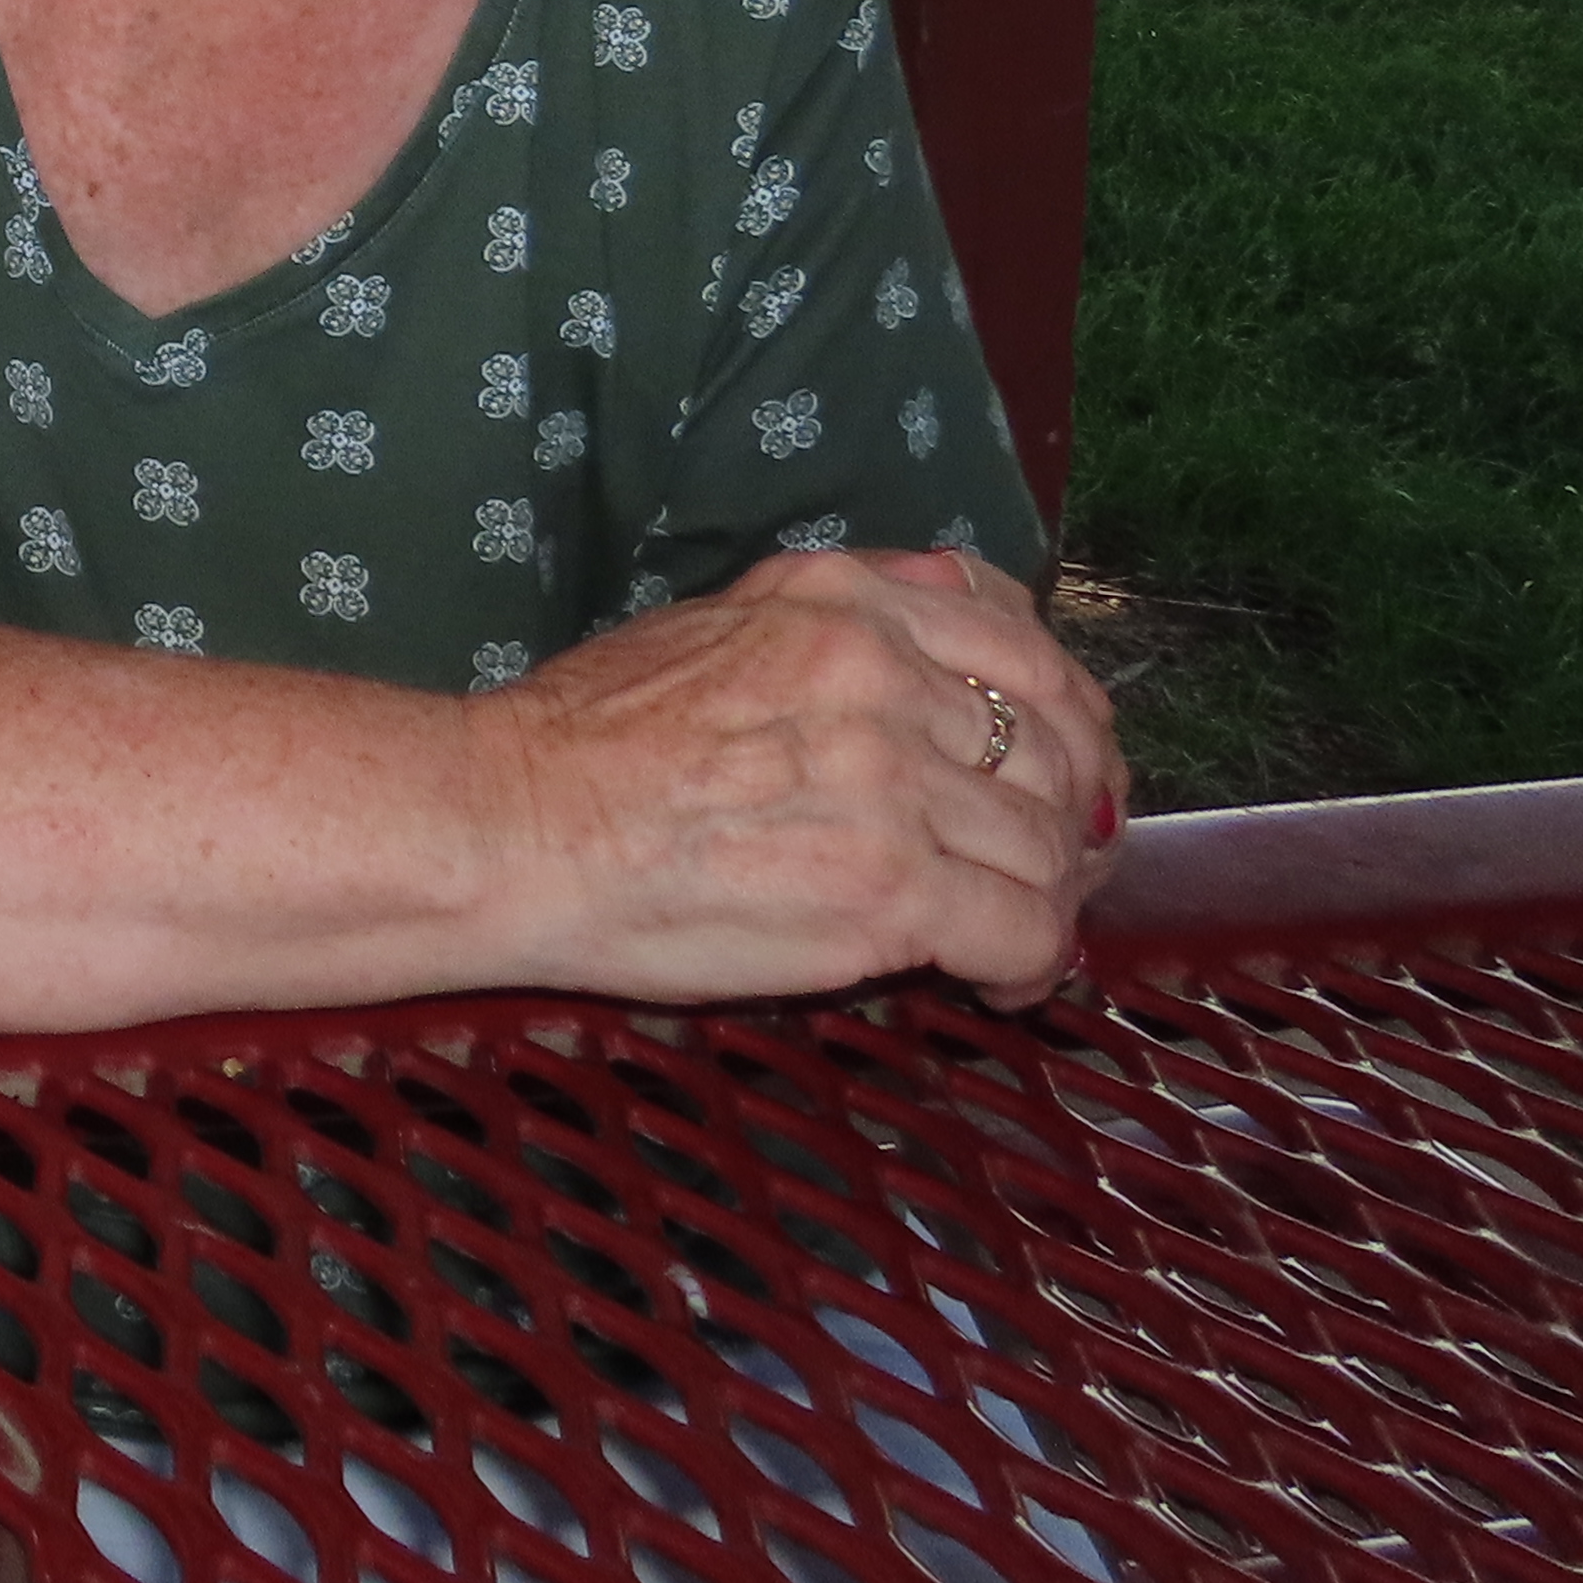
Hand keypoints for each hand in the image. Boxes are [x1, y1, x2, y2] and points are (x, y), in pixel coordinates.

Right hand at [472, 547, 1121, 1006]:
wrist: (511, 825)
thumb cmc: (583, 738)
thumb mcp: (713, 622)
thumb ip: (827, 621)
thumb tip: (935, 624)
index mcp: (840, 601)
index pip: (1023, 643)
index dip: (1066, 714)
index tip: (1061, 762)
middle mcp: (882, 672)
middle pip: (1054, 749)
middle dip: (1071, 816)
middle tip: (1053, 865)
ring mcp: (894, 779)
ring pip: (1050, 845)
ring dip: (1046, 896)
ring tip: (1013, 929)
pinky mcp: (892, 887)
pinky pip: (1028, 930)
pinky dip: (1032, 965)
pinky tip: (998, 981)